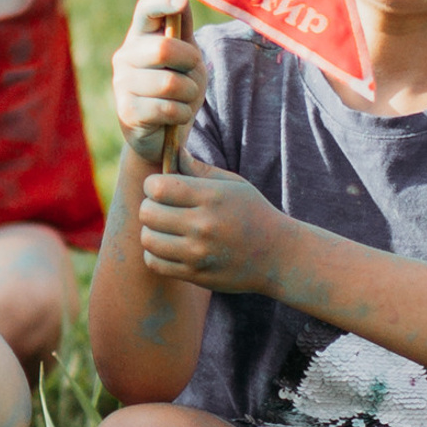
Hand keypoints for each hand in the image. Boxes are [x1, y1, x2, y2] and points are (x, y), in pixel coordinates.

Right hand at [112, 0, 204, 163]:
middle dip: (190, 63)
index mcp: (140, 37)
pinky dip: (182, 114)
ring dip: (189, 94)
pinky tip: (174, 117)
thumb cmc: (178, 90)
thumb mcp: (187, 57)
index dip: (163, 2)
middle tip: (191, 73)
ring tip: (182, 99)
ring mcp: (122, 84)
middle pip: (164, 48)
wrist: (164, 135)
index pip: (146, 10)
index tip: (180, 2)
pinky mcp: (127, 112)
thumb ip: (183, 29)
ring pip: (170, 83)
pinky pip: (168, 108)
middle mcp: (124, 56)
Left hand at [136, 166, 284, 292]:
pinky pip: (154, 262)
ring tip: (165, 227)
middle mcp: (203, 226)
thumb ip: (199, 170)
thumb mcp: (233, 184)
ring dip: (151, 230)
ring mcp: (199, 253)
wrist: (279, 256)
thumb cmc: (253, 213)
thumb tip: (173, 152)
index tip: (161, 187)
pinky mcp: (195, 274)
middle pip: (147, 212)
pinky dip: (155, 253)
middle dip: (150, 206)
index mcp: (212, 198)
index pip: (158, 187)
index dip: (152, 185)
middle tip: (162, 207)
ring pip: (148, 238)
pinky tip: (168, 246)